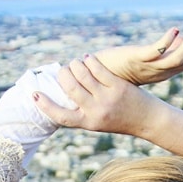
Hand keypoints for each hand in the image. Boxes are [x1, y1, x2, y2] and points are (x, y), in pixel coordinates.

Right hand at [33, 55, 159, 137]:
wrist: (148, 121)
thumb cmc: (120, 120)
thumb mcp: (98, 121)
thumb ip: (82, 110)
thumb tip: (63, 90)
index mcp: (88, 122)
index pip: (60, 116)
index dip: (44, 105)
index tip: (34, 94)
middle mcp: (96, 111)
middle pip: (69, 87)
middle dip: (63, 74)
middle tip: (65, 70)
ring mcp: (107, 98)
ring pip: (82, 73)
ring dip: (75, 64)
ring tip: (77, 62)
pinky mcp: (118, 86)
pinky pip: (97, 68)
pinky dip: (90, 60)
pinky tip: (89, 58)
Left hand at [95, 20, 182, 84]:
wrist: (97, 79)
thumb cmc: (120, 68)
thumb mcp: (146, 61)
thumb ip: (162, 52)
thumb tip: (179, 38)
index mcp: (163, 73)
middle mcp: (160, 72)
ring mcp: (149, 67)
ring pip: (179, 57)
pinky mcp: (137, 59)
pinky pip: (157, 51)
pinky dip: (168, 40)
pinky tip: (175, 29)